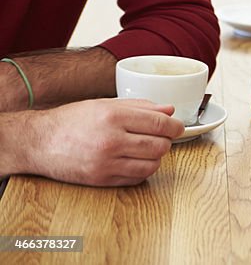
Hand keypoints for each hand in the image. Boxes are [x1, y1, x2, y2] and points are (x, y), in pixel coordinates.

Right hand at [19, 99, 183, 185]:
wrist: (39, 142)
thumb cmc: (71, 121)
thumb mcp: (105, 105)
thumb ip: (140, 106)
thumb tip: (169, 111)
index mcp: (114, 117)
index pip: (159, 124)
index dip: (174, 126)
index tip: (178, 127)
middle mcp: (111, 140)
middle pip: (159, 146)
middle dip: (166, 141)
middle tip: (161, 137)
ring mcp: (105, 163)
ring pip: (151, 165)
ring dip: (156, 158)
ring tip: (147, 149)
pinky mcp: (101, 180)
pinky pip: (136, 179)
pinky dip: (142, 171)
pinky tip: (135, 161)